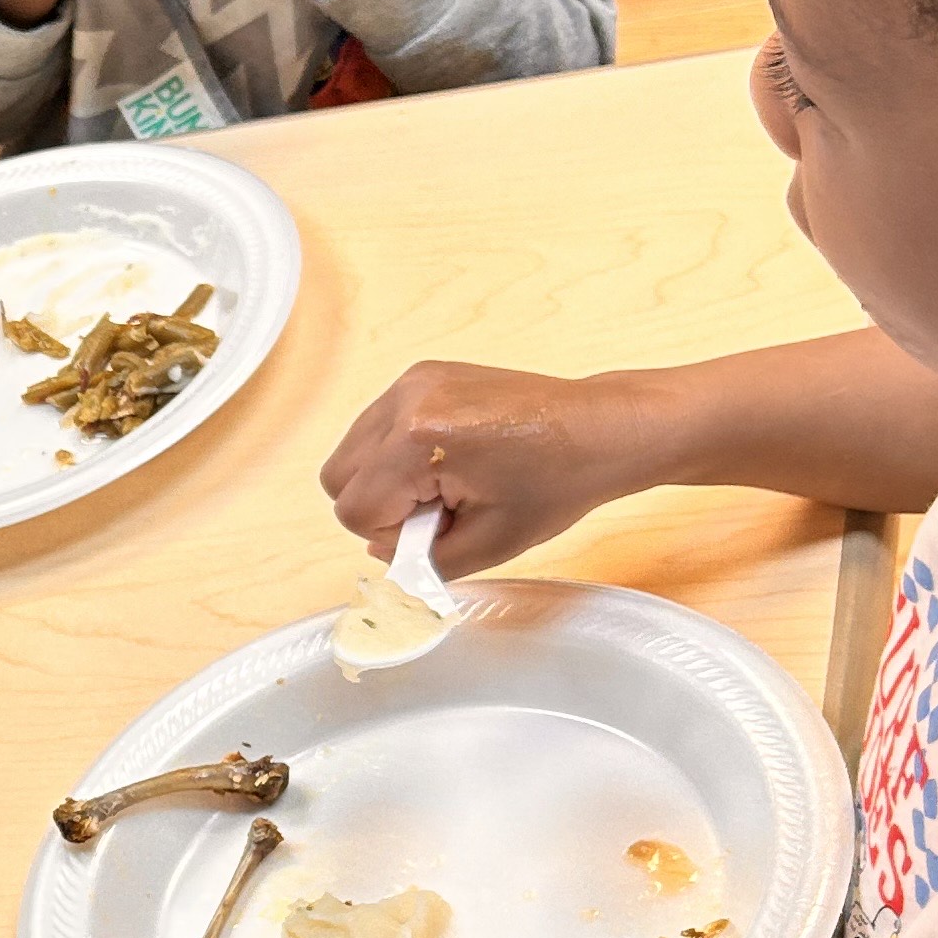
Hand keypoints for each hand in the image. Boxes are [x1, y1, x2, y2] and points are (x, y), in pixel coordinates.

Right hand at [317, 359, 663, 576]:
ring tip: (446, 483)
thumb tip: (385, 551)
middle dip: (380, 505)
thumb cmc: (559, 480)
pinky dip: (397, 454)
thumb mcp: (490, 545)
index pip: (353, 509)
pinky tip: (447, 460)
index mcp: (419, 441)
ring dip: (385, 480)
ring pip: (351, 452)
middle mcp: (406, 401)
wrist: (600, 429)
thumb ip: (422, 561)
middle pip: (338, 478)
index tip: (438, 527)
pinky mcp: (421, 375)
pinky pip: (376, 428)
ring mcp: (411, 382)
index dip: (392, 534)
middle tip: (440, 508)